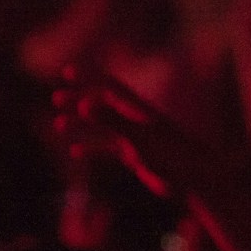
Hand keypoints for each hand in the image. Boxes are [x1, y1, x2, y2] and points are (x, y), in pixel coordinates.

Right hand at [51, 73, 212, 198]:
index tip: (67, 71)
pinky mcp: (135, 156)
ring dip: (80, 124)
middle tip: (55, 99)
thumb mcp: (137, 137)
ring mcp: (134, 138)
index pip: (108, 86)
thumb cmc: (171, 155)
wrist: (194, 178)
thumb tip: (84, 104)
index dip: (88, 77)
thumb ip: (111, 120)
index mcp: (136, 110)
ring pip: (101, 127)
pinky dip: (91, 148)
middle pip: (101, 104)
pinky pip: (107, 149)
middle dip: (78, 99)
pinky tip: (76, 152)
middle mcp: (134, 120)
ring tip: (58, 125)